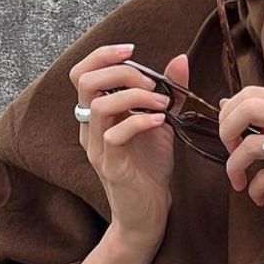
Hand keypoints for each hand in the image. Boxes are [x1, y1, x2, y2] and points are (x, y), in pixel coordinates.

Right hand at [69, 44, 188, 250]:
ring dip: (134, 96)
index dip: (102, 55)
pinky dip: (140, 121)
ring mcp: (96, 147)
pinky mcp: (109, 165)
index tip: (132, 51)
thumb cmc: (150, 168)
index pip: (82, 73)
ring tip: (161, 104)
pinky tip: (161, 122)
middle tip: (151, 82)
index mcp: (97, 114)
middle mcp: (90, 128)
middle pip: (86, 82)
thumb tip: (180, 59)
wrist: (148, 212)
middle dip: (121, 72)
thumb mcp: (161, 123)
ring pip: (99, 106)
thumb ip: (167, 92)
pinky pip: (115, 135)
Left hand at [217, 86, 263, 237]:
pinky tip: (260, 197)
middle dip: (225, 132)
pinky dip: (254, 191)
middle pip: (246, 108)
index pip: (251, 92)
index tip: (231, 135)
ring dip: (234, 167)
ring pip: (250, 145)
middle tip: (230, 152)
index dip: (229, 113)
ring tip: (240, 182)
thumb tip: (228, 102)